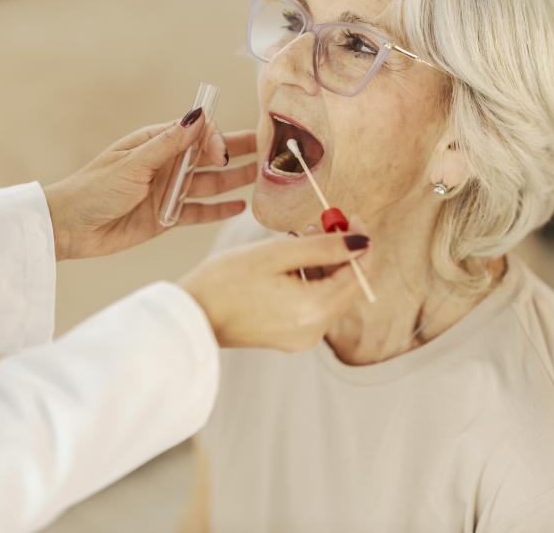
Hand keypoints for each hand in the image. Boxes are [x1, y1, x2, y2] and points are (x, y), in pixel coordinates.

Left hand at [43, 111, 257, 259]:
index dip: (216, 141)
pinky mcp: (166, 217)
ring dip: (234, 180)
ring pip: (209, 183)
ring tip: (263, 180)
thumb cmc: (94, 188)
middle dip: (237, 153)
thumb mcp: (133, 164)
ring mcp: (168, 190)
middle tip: (269, 151)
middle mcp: (166, 164)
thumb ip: (169, 144)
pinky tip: (240, 206)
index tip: (223, 154)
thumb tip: (198, 115)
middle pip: (209, 156)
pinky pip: (199, 211)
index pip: (197, 134)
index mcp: (156, 143)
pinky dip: (218, 209)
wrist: (69, 228)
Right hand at [179, 219, 370, 351]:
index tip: (352, 217)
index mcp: (315, 310)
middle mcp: (316, 330)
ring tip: (300, 237)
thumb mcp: (276, 254)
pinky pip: (314, 304)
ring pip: (330, 294)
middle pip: (346, 285)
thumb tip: (362, 241)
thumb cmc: (226, 282)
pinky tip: (290, 262)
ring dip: (323, 264)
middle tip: (321, 222)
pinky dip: (310, 280)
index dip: (360, 243)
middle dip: (339, 252)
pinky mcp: (291, 337)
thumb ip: (324, 247)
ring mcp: (303, 337)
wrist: (191, 317)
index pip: (358, 274)